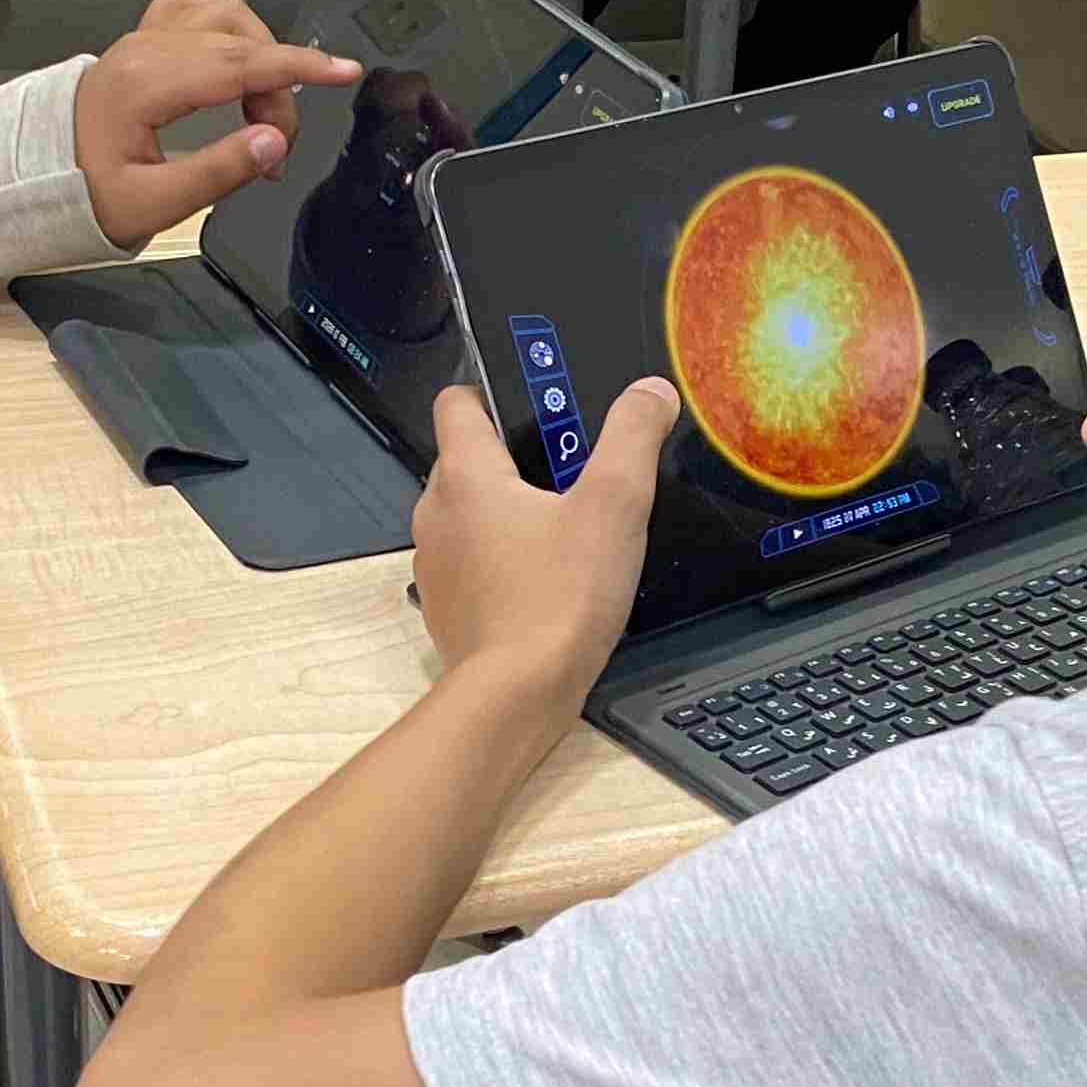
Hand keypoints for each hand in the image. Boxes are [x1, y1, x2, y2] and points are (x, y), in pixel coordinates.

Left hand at [74, 0, 359, 248]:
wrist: (39, 176)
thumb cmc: (88, 192)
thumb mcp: (154, 204)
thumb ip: (218, 172)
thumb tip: (272, 143)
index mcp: (146, 84)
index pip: (240, 62)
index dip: (299, 67)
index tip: (343, 72)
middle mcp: (146, 48)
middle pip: (242, 44)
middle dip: (277, 94)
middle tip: (272, 149)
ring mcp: (144, 37)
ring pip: (226, 17)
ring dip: (258, 57)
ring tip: (255, 114)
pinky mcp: (144, 39)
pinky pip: (197, 10)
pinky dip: (229, 31)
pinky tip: (234, 66)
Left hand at [412, 379, 680, 709]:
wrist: (518, 694)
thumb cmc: (559, 600)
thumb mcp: (615, 506)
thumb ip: (633, 438)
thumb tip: (650, 393)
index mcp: (466, 475)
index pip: (456, 403)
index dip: (489, 392)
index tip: (529, 403)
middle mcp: (436, 514)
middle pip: (465, 461)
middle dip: (512, 460)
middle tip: (568, 474)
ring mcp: (436, 564)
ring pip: (467, 516)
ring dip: (505, 515)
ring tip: (562, 532)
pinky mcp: (447, 607)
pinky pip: (471, 565)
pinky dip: (500, 563)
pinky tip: (545, 582)